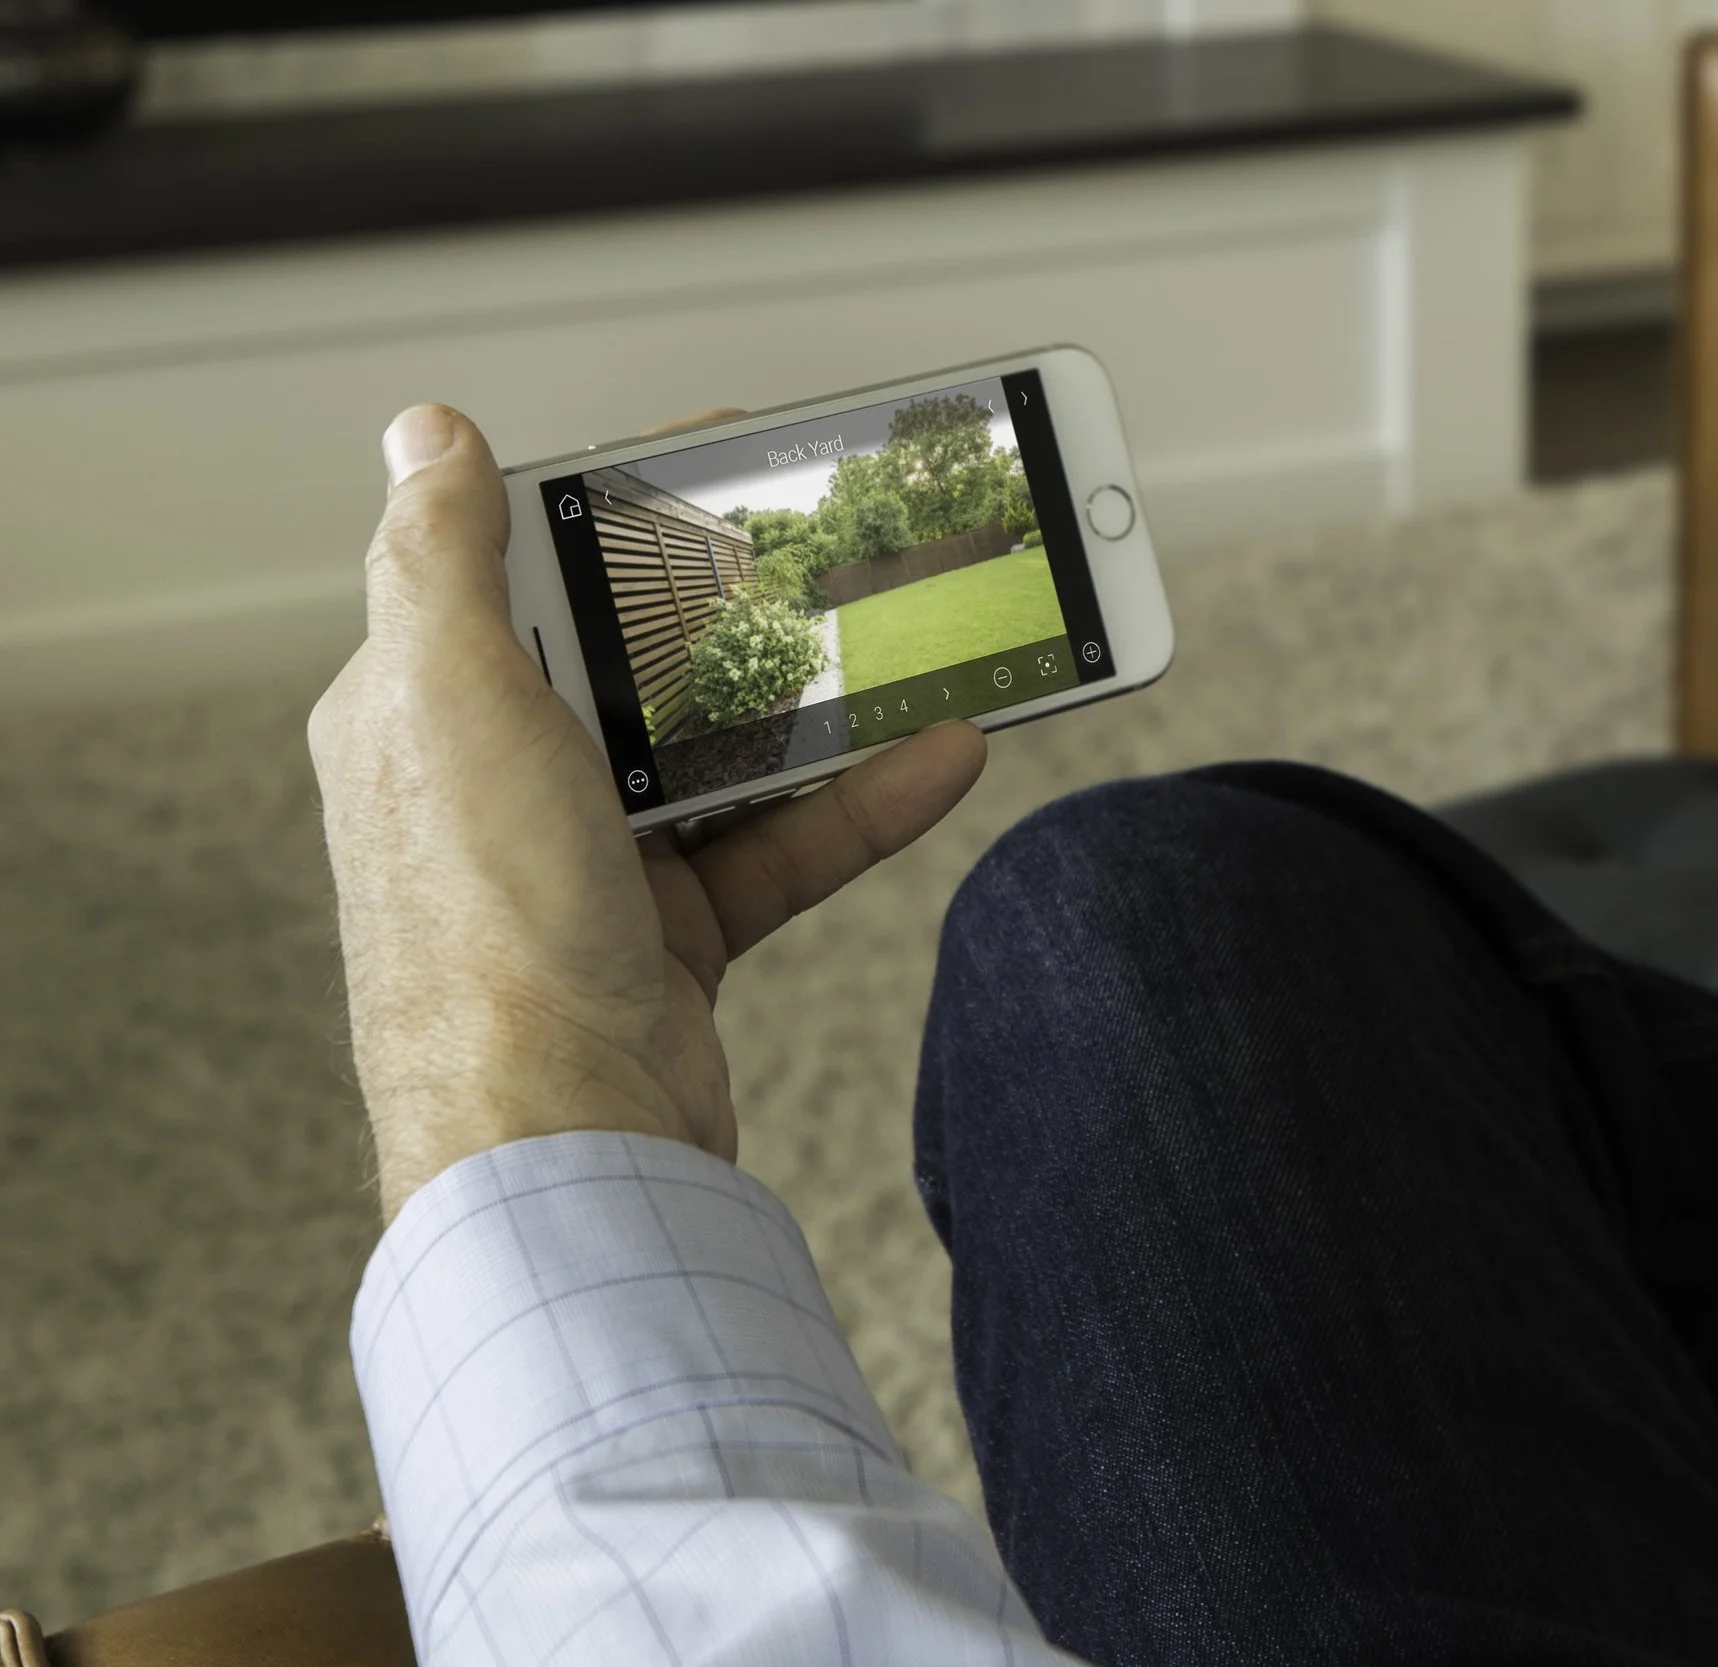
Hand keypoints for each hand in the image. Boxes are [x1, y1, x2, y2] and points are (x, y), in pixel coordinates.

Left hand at [310, 405, 985, 1220]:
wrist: (558, 1150)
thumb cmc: (487, 931)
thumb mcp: (451, 705)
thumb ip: (441, 560)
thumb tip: (426, 431)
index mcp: (424, 713)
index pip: (527, 573)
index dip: (625, 514)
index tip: (723, 463)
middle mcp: (500, 784)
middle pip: (638, 660)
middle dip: (743, 606)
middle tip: (836, 547)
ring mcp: (588, 864)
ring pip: (723, 753)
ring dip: (824, 704)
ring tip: (913, 645)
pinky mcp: (671, 935)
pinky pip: (780, 845)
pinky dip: (863, 803)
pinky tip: (943, 756)